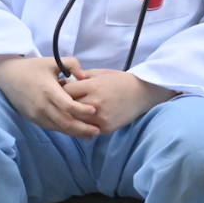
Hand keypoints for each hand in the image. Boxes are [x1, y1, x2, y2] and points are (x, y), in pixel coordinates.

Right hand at [0, 55, 98, 139]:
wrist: (7, 75)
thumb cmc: (33, 67)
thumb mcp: (52, 61)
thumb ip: (72, 64)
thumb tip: (85, 76)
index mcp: (47, 90)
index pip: (67, 105)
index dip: (81, 110)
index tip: (95, 110)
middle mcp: (41, 105)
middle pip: (64, 121)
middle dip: (82, 128)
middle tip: (98, 130)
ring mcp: (36, 114)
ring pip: (58, 127)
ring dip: (74, 132)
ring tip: (90, 134)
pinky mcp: (33, 118)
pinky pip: (51, 127)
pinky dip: (64, 130)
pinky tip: (76, 132)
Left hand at [62, 67, 177, 133]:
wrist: (142, 93)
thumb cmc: (120, 81)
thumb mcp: (101, 73)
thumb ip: (82, 77)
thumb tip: (64, 82)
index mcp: (93, 86)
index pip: (66, 91)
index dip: (61, 91)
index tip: (60, 91)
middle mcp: (96, 102)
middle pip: (68, 108)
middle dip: (64, 105)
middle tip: (61, 104)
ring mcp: (101, 117)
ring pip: (75, 121)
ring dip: (72, 117)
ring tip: (70, 113)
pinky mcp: (106, 128)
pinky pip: (87, 129)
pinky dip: (83, 125)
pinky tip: (83, 121)